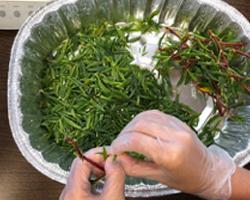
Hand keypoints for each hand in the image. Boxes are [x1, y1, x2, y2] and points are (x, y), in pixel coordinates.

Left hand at [60, 147, 124, 199]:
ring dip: (99, 170)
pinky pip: (85, 184)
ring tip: (112, 172)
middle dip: (100, 160)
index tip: (114, 153)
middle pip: (82, 165)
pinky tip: (106, 184)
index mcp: (73, 190)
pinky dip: (97, 179)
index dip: (99, 153)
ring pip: (83, 174)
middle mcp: (68, 192)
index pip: (83, 159)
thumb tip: (114, 160)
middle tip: (114, 162)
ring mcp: (71, 197)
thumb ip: (115, 177)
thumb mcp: (113, 199)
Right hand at [111, 110, 235, 199]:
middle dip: (124, 133)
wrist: (208, 170)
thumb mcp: (158, 177)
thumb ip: (133, 167)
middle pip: (139, 124)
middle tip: (119, 143)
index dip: (120, 143)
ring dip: (132, 124)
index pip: (136, 140)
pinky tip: (139, 128)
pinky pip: (155, 114)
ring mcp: (178, 126)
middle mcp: (175, 136)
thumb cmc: (186, 179)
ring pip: (146, 116)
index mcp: (170, 154)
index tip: (113, 149)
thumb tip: (117, 157)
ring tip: (128, 136)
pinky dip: (142, 119)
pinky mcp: (178, 121)